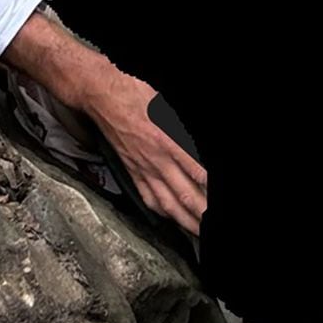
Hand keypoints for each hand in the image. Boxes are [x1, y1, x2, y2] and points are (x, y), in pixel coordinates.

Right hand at [89, 68, 207, 234]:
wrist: (103, 93)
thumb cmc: (134, 90)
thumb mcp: (165, 104)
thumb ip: (182, 129)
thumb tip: (195, 149)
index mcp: (168, 139)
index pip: (198, 172)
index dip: (210, 188)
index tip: (219, 200)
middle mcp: (156, 158)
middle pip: (185, 194)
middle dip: (202, 213)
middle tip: (213, 224)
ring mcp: (142, 167)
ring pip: (167, 202)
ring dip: (186, 220)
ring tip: (199, 231)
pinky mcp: (132, 170)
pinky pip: (148, 197)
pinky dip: (162, 212)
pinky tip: (171, 217)